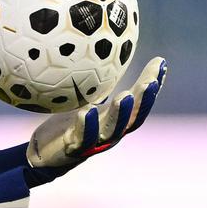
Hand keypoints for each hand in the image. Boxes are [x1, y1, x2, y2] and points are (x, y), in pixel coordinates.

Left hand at [0, 57, 166, 205]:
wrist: (46, 153)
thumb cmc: (69, 124)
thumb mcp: (87, 100)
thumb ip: (100, 85)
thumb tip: (107, 54)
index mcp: (115, 120)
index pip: (139, 103)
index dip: (152, 86)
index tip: (161, 63)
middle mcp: (110, 133)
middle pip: (132, 118)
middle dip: (144, 101)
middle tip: (149, 82)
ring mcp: (93, 143)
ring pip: (111, 130)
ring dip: (120, 114)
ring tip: (125, 96)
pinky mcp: (74, 149)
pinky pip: (81, 138)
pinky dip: (86, 125)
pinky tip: (86, 111)